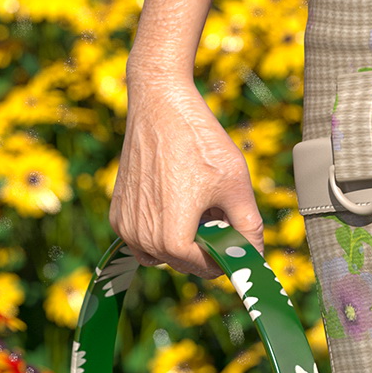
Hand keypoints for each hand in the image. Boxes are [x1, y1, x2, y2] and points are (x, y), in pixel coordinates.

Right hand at [108, 81, 266, 279]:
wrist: (160, 104)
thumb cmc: (199, 141)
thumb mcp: (235, 186)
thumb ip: (249, 227)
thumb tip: (255, 256)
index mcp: (172, 239)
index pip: (204, 268)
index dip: (225, 257)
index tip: (236, 242)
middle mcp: (142, 239)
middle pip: (183, 262)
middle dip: (204, 246)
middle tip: (219, 215)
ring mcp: (125, 226)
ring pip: (161, 253)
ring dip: (182, 241)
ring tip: (197, 206)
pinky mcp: (117, 212)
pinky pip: (143, 237)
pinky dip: (161, 229)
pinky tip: (176, 198)